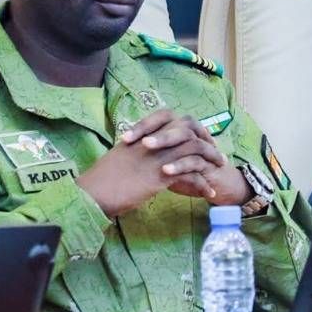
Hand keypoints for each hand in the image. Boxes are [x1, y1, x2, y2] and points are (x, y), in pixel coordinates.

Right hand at [77, 110, 227, 216]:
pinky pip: (191, 176)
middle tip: (217, 155)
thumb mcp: (121, 156)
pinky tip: (209, 192)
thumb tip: (149, 152)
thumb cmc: (102, 180)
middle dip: (207, 141)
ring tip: (219, 171)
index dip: (191, 126)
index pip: (172, 118)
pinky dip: (203, 183)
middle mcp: (151, 140)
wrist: (92, 193)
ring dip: (211, 160)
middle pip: (189, 131)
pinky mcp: (160, 176)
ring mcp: (157, 156)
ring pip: (195, 151)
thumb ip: (138, 151)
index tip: (202, 137)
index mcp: (141, 133)